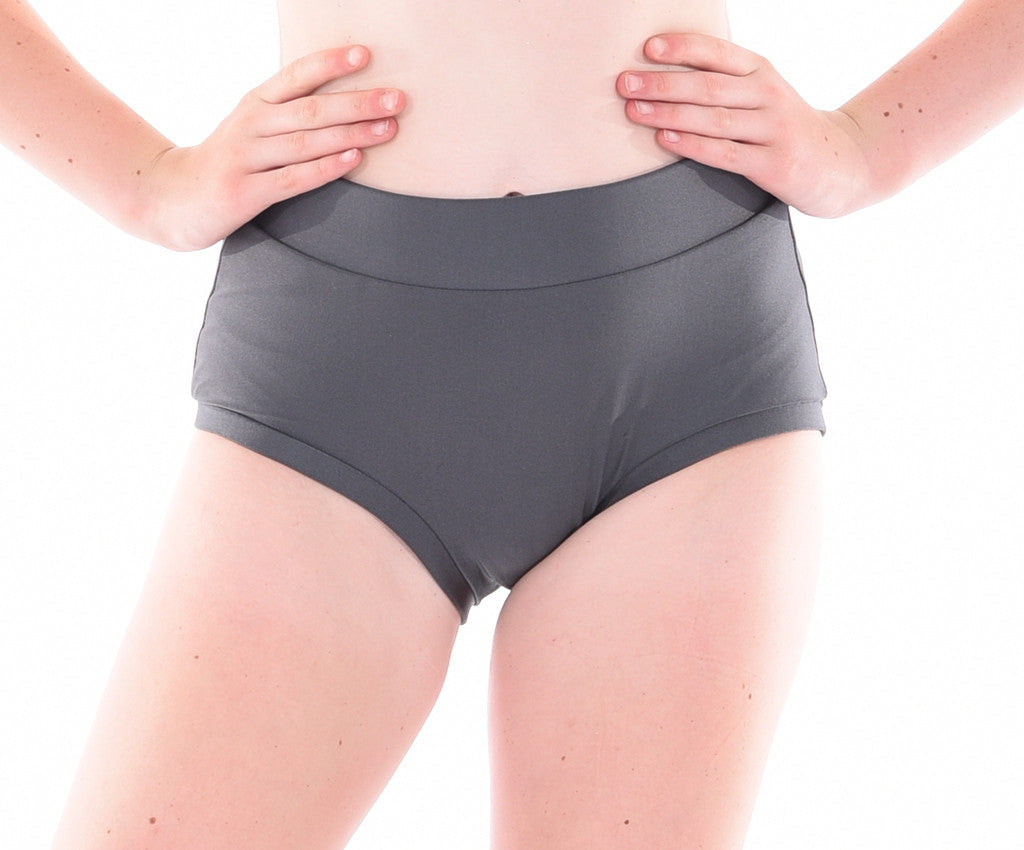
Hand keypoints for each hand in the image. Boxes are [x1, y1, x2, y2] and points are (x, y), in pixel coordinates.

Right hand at [139, 45, 403, 249]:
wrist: (173, 197)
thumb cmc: (230, 160)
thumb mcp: (253, 126)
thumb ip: (290, 112)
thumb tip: (347, 100)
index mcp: (256, 102)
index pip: (297, 75)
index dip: (332, 63)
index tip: (367, 55)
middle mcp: (251, 124)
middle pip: (312, 109)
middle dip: (359, 102)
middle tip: (397, 100)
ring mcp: (247, 157)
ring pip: (307, 142)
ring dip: (352, 134)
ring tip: (389, 128)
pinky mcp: (246, 192)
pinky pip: (294, 178)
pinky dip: (326, 168)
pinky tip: (353, 161)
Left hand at [618, 33, 872, 217]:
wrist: (840, 163)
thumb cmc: (782, 126)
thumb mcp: (761, 93)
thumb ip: (723, 82)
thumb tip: (660, 74)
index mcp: (760, 71)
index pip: (717, 53)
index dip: (682, 48)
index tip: (646, 48)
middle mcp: (767, 94)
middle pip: (707, 86)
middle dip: (661, 83)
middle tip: (624, 83)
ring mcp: (772, 129)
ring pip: (713, 118)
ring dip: (669, 114)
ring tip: (634, 111)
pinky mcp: (773, 164)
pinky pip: (725, 153)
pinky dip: (692, 146)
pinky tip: (665, 141)